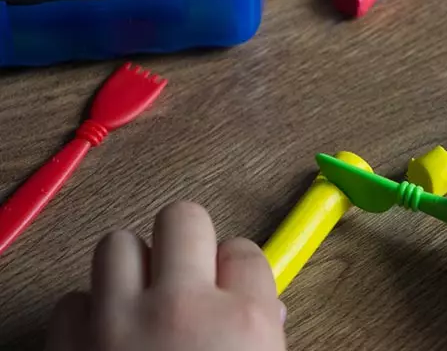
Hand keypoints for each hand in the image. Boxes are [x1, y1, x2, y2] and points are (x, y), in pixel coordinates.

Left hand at [45, 202, 285, 350]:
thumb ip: (267, 334)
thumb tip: (267, 311)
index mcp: (243, 322)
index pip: (244, 250)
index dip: (237, 269)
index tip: (229, 285)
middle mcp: (182, 310)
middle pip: (183, 217)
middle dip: (186, 241)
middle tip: (186, 272)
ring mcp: (119, 324)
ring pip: (118, 244)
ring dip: (131, 269)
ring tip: (140, 300)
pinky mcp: (69, 346)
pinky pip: (73, 301)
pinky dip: (89, 314)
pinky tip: (104, 337)